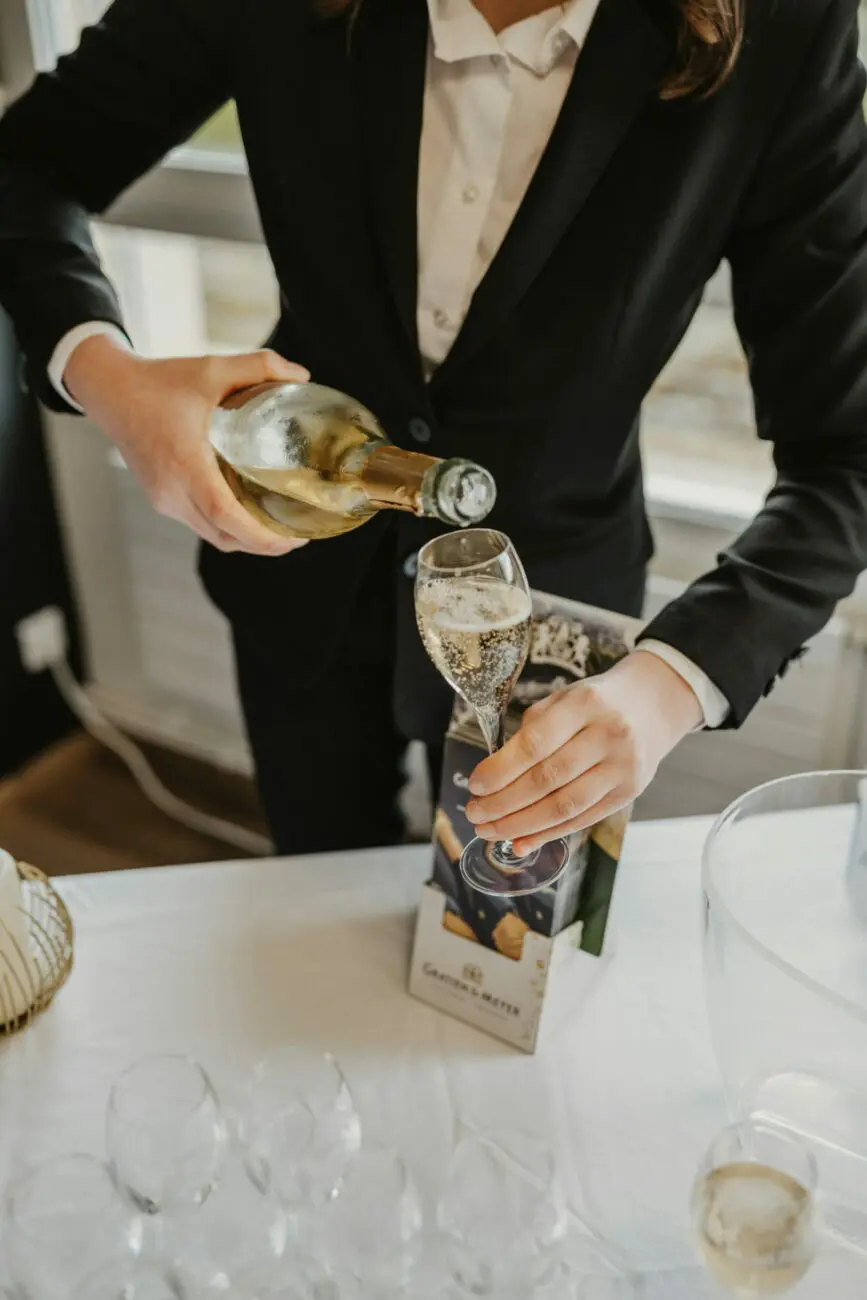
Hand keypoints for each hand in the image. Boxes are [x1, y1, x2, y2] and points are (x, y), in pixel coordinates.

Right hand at [64, 334, 310, 554]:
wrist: (110, 391)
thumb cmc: (159, 382)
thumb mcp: (212, 368)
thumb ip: (260, 365)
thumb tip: (302, 375)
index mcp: (186, 464)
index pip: (225, 515)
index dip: (261, 535)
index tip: (294, 538)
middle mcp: (172, 491)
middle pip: (224, 536)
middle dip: (264, 545)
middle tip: (297, 536)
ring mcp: (164, 500)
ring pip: (212, 536)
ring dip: (245, 540)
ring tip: (278, 530)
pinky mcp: (160, 500)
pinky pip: (199, 525)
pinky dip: (226, 528)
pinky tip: (247, 515)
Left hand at [464, 652, 702, 854]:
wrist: (653, 705)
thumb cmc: (596, 702)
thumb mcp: (564, 699)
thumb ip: (532, 732)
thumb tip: (494, 777)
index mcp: (584, 705)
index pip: (535, 744)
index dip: (500, 769)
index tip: (475, 785)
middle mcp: (607, 735)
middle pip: (547, 780)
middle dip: (504, 803)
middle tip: (475, 814)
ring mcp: (622, 767)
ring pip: (564, 806)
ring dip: (521, 825)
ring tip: (490, 831)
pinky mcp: (628, 792)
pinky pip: (583, 819)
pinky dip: (549, 834)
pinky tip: (522, 842)